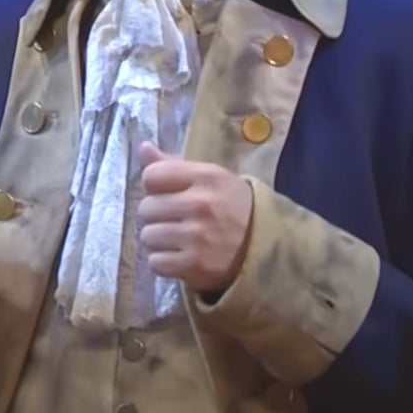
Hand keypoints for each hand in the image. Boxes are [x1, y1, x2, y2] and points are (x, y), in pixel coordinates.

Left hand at [137, 142, 253, 292]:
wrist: (269, 248)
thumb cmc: (232, 207)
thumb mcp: (210, 178)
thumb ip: (174, 164)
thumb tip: (143, 147)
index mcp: (207, 176)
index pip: (152, 176)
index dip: (154, 186)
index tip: (167, 193)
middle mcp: (202, 204)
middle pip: (146, 208)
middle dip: (155, 215)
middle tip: (173, 220)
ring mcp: (199, 237)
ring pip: (148, 236)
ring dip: (158, 240)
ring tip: (176, 239)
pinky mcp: (197, 265)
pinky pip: (156, 262)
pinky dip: (164, 262)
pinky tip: (179, 257)